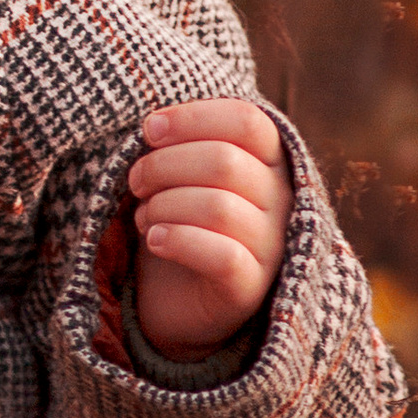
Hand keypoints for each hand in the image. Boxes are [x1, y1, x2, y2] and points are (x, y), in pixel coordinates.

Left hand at [126, 98, 291, 353]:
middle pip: (225, 161)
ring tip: (145, 217)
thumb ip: (177, 144)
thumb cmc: (178, 220)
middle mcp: (282, 201)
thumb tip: (155, 125)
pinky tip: (156, 241)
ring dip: (164, 206)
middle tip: (136, 182)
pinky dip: (178, 241)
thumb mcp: (179, 175)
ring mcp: (272, 246)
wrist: (174, 299)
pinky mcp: (251, 287)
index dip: (193, 118)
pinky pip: (222, 255)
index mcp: (269, 162)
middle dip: (163, 165)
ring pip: (219, 207)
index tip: (150, 131)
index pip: (248, 121)